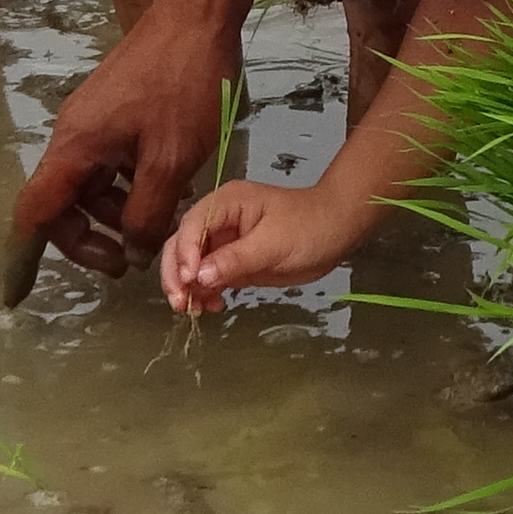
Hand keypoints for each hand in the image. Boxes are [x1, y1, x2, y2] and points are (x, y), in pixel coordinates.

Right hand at [14, 6, 244, 283]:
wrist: (197, 15)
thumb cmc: (183, 85)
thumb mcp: (171, 161)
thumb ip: (148, 214)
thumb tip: (134, 252)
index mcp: (74, 149)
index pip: (34, 214)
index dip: (23, 257)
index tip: (18, 293)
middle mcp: (73, 135)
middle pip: (60, 202)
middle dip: (87, 238)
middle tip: (129, 261)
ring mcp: (94, 121)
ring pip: (89, 184)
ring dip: (114, 212)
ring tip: (156, 227)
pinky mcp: (116, 110)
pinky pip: (109, 162)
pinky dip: (127, 185)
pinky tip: (164, 192)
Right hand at [158, 170, 375, 315]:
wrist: (335, 232)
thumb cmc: (309, 227)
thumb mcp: (273, 244)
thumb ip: (235, 259)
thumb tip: (199, 276)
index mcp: (227, 203)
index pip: (193, 225)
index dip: (184, 252)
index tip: (188, 280)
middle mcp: (219, 220)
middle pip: (182, 244)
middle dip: (176, 273)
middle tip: (181, 302)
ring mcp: (224, 242)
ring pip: (191, 265)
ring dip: (187, 288)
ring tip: (195, 310)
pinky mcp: (232, 262)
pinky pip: (208, 278)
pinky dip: (205, 293)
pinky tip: (212, 306)